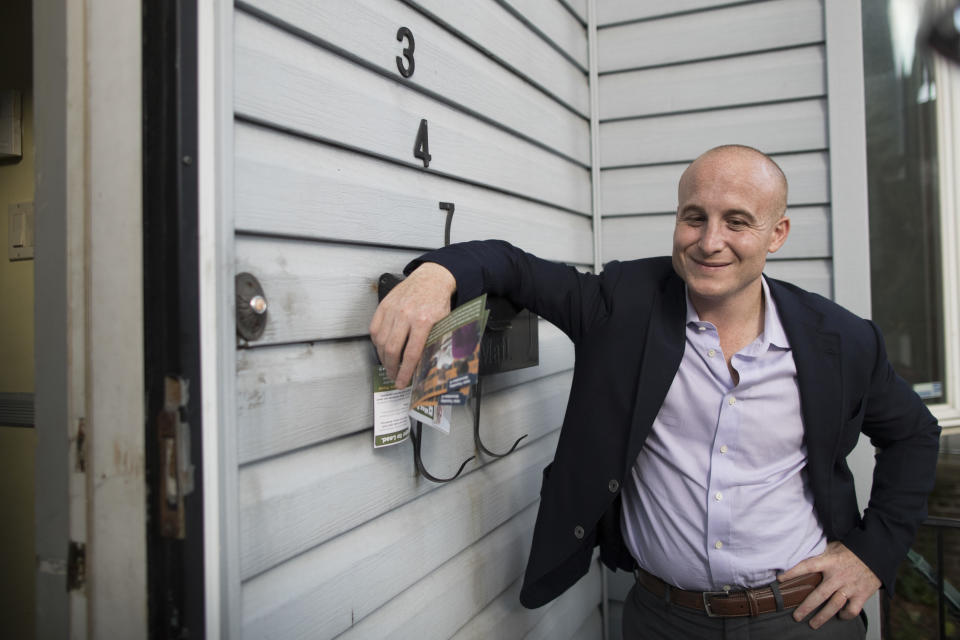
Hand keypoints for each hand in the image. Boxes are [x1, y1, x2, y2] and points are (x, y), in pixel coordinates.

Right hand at [369, 262, 455, 386]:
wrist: (431, 278)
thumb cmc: (438, 300)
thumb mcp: (444, 322)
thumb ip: (435, 341)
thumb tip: (429, 364)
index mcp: (423, 321)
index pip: (411, 353)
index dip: (405, 372)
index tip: (402, 382)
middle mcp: (406, 315)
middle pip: (393, 350)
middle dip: (392, 368)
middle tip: (394, 377)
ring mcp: (393, 309)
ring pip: (381, 341)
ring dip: (383, 358)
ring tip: (388, 365)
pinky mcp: (384, 305)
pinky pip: (374, 329)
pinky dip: (376, 342)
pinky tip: (382, 349)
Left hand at [778, 541, 880, 628]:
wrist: (876, 553)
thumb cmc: (852, 550)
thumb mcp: (834, 547)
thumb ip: (820, 553)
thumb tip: (802, 551)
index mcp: (829, 561)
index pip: (806, 566)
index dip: (792, 572)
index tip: (779, 579)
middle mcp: (838, 576)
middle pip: (819, 595)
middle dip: (806, 607)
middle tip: (796, 616)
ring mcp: (850, 586)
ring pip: (834, 606)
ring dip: (822, 617)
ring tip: (812, 624)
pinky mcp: (861, 594)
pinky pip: (852, 609)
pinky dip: (845, 615)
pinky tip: (840, 616)